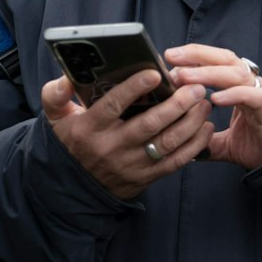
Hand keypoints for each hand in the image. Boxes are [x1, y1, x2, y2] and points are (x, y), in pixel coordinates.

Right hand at [44, 68, 211, 199]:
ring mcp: (130, 165)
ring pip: (167, 143)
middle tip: (194, 87)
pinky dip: (194, 146)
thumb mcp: (55, 118)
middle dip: (176, 104)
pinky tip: (205, 128)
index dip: (134, 88)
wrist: (73, 188)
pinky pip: (175, 163)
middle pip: (149, 125)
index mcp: (89, 128)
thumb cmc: (70, 142)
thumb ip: (55, 94)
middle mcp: (111, 147)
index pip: (113, 105)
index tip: (155, 73)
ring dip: (190, 123)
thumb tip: (66, 78)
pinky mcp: (145, 178)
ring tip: (203, 103)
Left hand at [167, 44, 261, 169]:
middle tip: (171, 58)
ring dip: (208, 73)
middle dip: (197, 55)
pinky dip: (233, 94)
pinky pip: (252, 97)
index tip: (169, 57)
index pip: (216, 61)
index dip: (194, 55)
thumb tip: (177, 141)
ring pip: (236, 74)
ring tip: (184, 76)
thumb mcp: (220, 141)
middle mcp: (250, 84)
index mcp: (238, 84)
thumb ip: (202, 137)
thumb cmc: (253, 143)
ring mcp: (260, 94)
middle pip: (225, 59)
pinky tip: (214, 98)